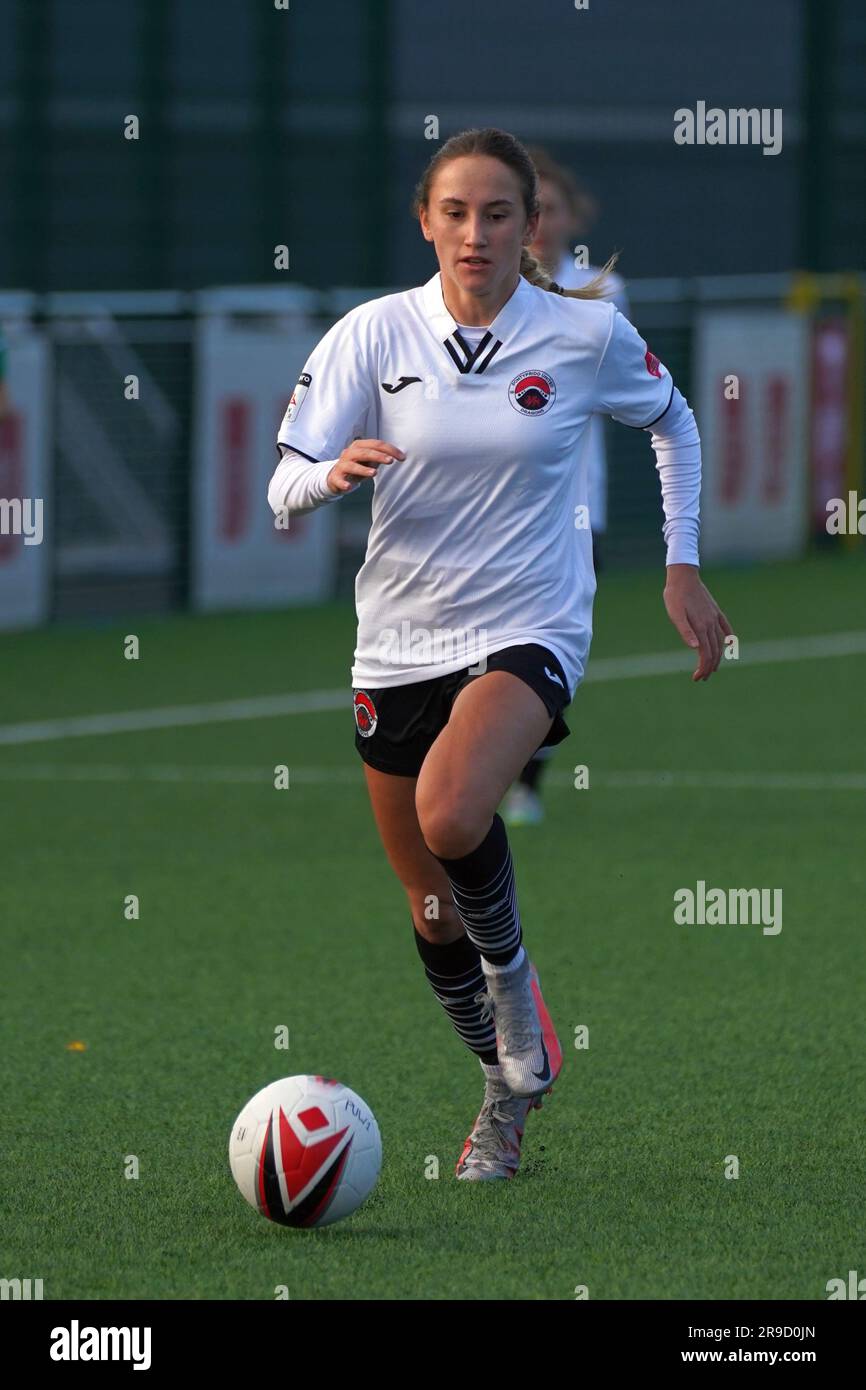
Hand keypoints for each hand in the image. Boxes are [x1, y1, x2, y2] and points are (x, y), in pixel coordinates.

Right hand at [327, 439, 405, 492]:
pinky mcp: (335, 478)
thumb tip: (395, 456)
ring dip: (363, 469)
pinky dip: (343, 483)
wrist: (335, 477)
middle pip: (364, 452)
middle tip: (390, 461)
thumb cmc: (356, 467)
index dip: (390, 450)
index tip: (402, 457)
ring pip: (352, 466)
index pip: (376, 444)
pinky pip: (339, 480)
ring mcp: (342, 465)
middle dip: (378, 456)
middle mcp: (349, 453)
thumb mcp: (369, 461)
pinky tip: (349, 487)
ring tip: (374, 473)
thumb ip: (380, 457)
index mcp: (359, 446)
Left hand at [663, 564, 732, 680]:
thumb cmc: (675, 596)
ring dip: (717, 658)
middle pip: (714, 652)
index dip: (703, 668)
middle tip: (701, 678)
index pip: (705, 654)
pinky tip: (729, 646)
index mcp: (700, 627)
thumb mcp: (675, 615)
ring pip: (720, 643)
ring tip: (712, 668)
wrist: (683, 577)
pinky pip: (726, 628)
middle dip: (709, 667)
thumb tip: (694, 647)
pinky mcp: (716, 612)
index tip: (696, 678)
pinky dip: (729, 639)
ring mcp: (715, 618)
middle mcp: (710, 624)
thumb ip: (685, 631)